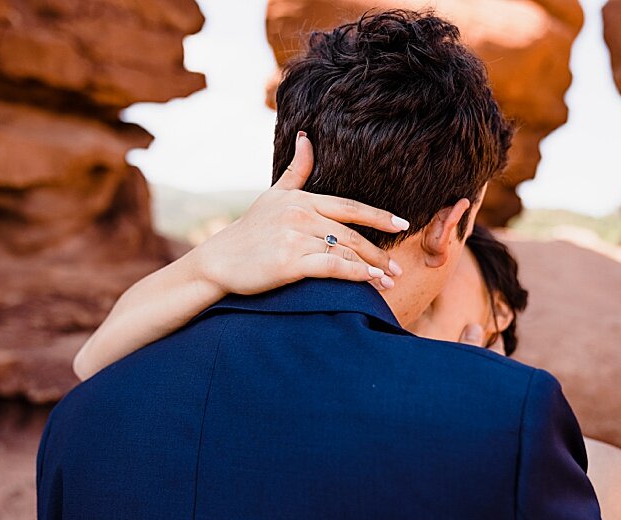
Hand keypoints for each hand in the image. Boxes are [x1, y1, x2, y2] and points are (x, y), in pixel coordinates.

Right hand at [181, 131, 407, 295]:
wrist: (218, 261)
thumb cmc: (248, 231)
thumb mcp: (273, 196)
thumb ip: (295, 170)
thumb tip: (307, 136)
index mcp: (301, 200)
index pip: (349, 208)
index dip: (378, 217)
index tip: (402, 225)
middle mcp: (300, 216)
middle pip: (352, 234)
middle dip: (379, 252)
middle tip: (397, 269)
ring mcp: (295, 238)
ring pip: (345, 252)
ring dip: (372, 268)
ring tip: (388, 281)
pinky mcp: (290, 262)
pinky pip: (332, 267)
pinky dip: (356, 275)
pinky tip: (370, 282)